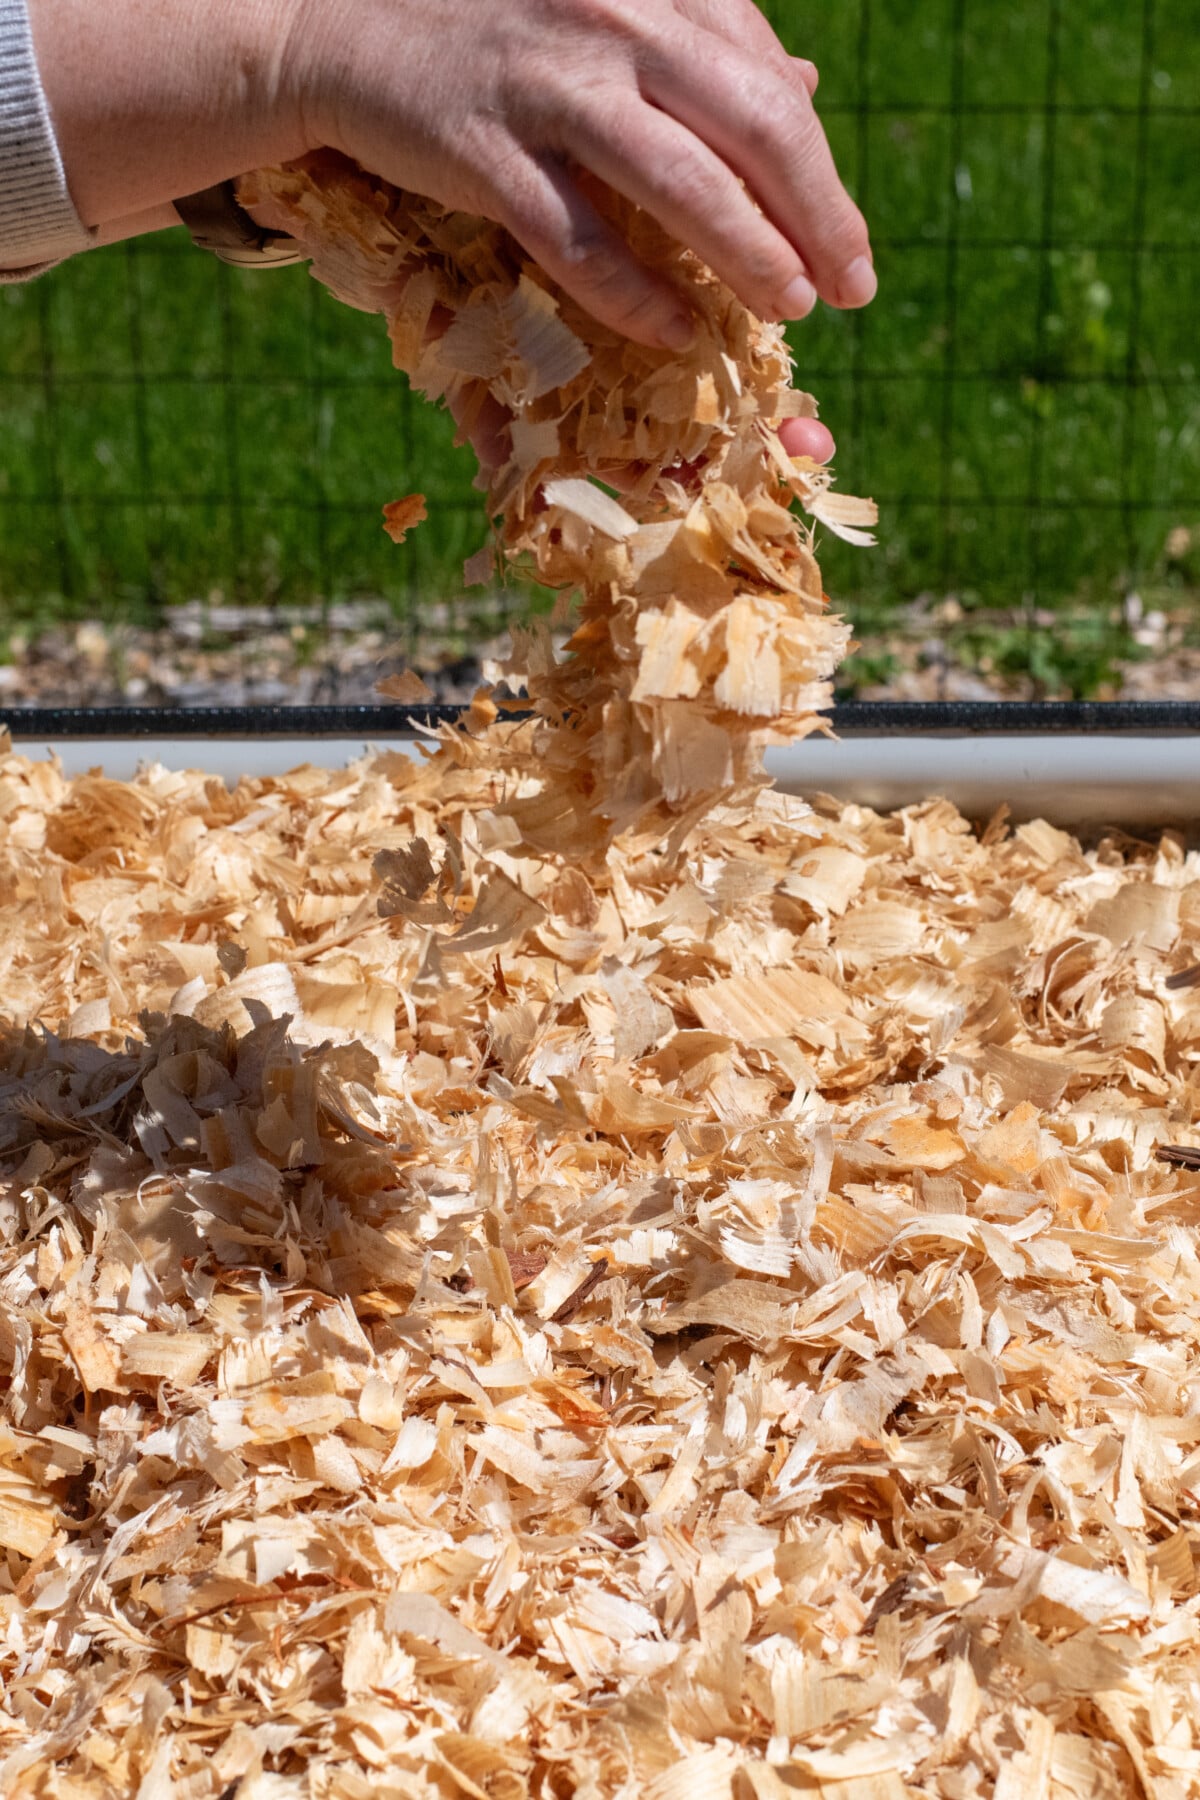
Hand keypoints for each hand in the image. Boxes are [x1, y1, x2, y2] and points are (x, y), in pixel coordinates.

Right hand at [281, 0, 873, 346]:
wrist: (342, 20)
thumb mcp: (604, 7)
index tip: (846, 241)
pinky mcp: (486, 152)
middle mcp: (614, 18)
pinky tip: (680, 330)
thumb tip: (803, 88)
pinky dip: (636, 293)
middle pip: (753, 128)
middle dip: (817, 218)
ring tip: (793, 309)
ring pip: (681, 185)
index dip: (820, 171)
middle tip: (852, 289)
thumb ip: (699, 42)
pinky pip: (580, 240)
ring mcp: (549, 85)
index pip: (768, 82)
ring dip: (750, 256)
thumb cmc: (491, 20)